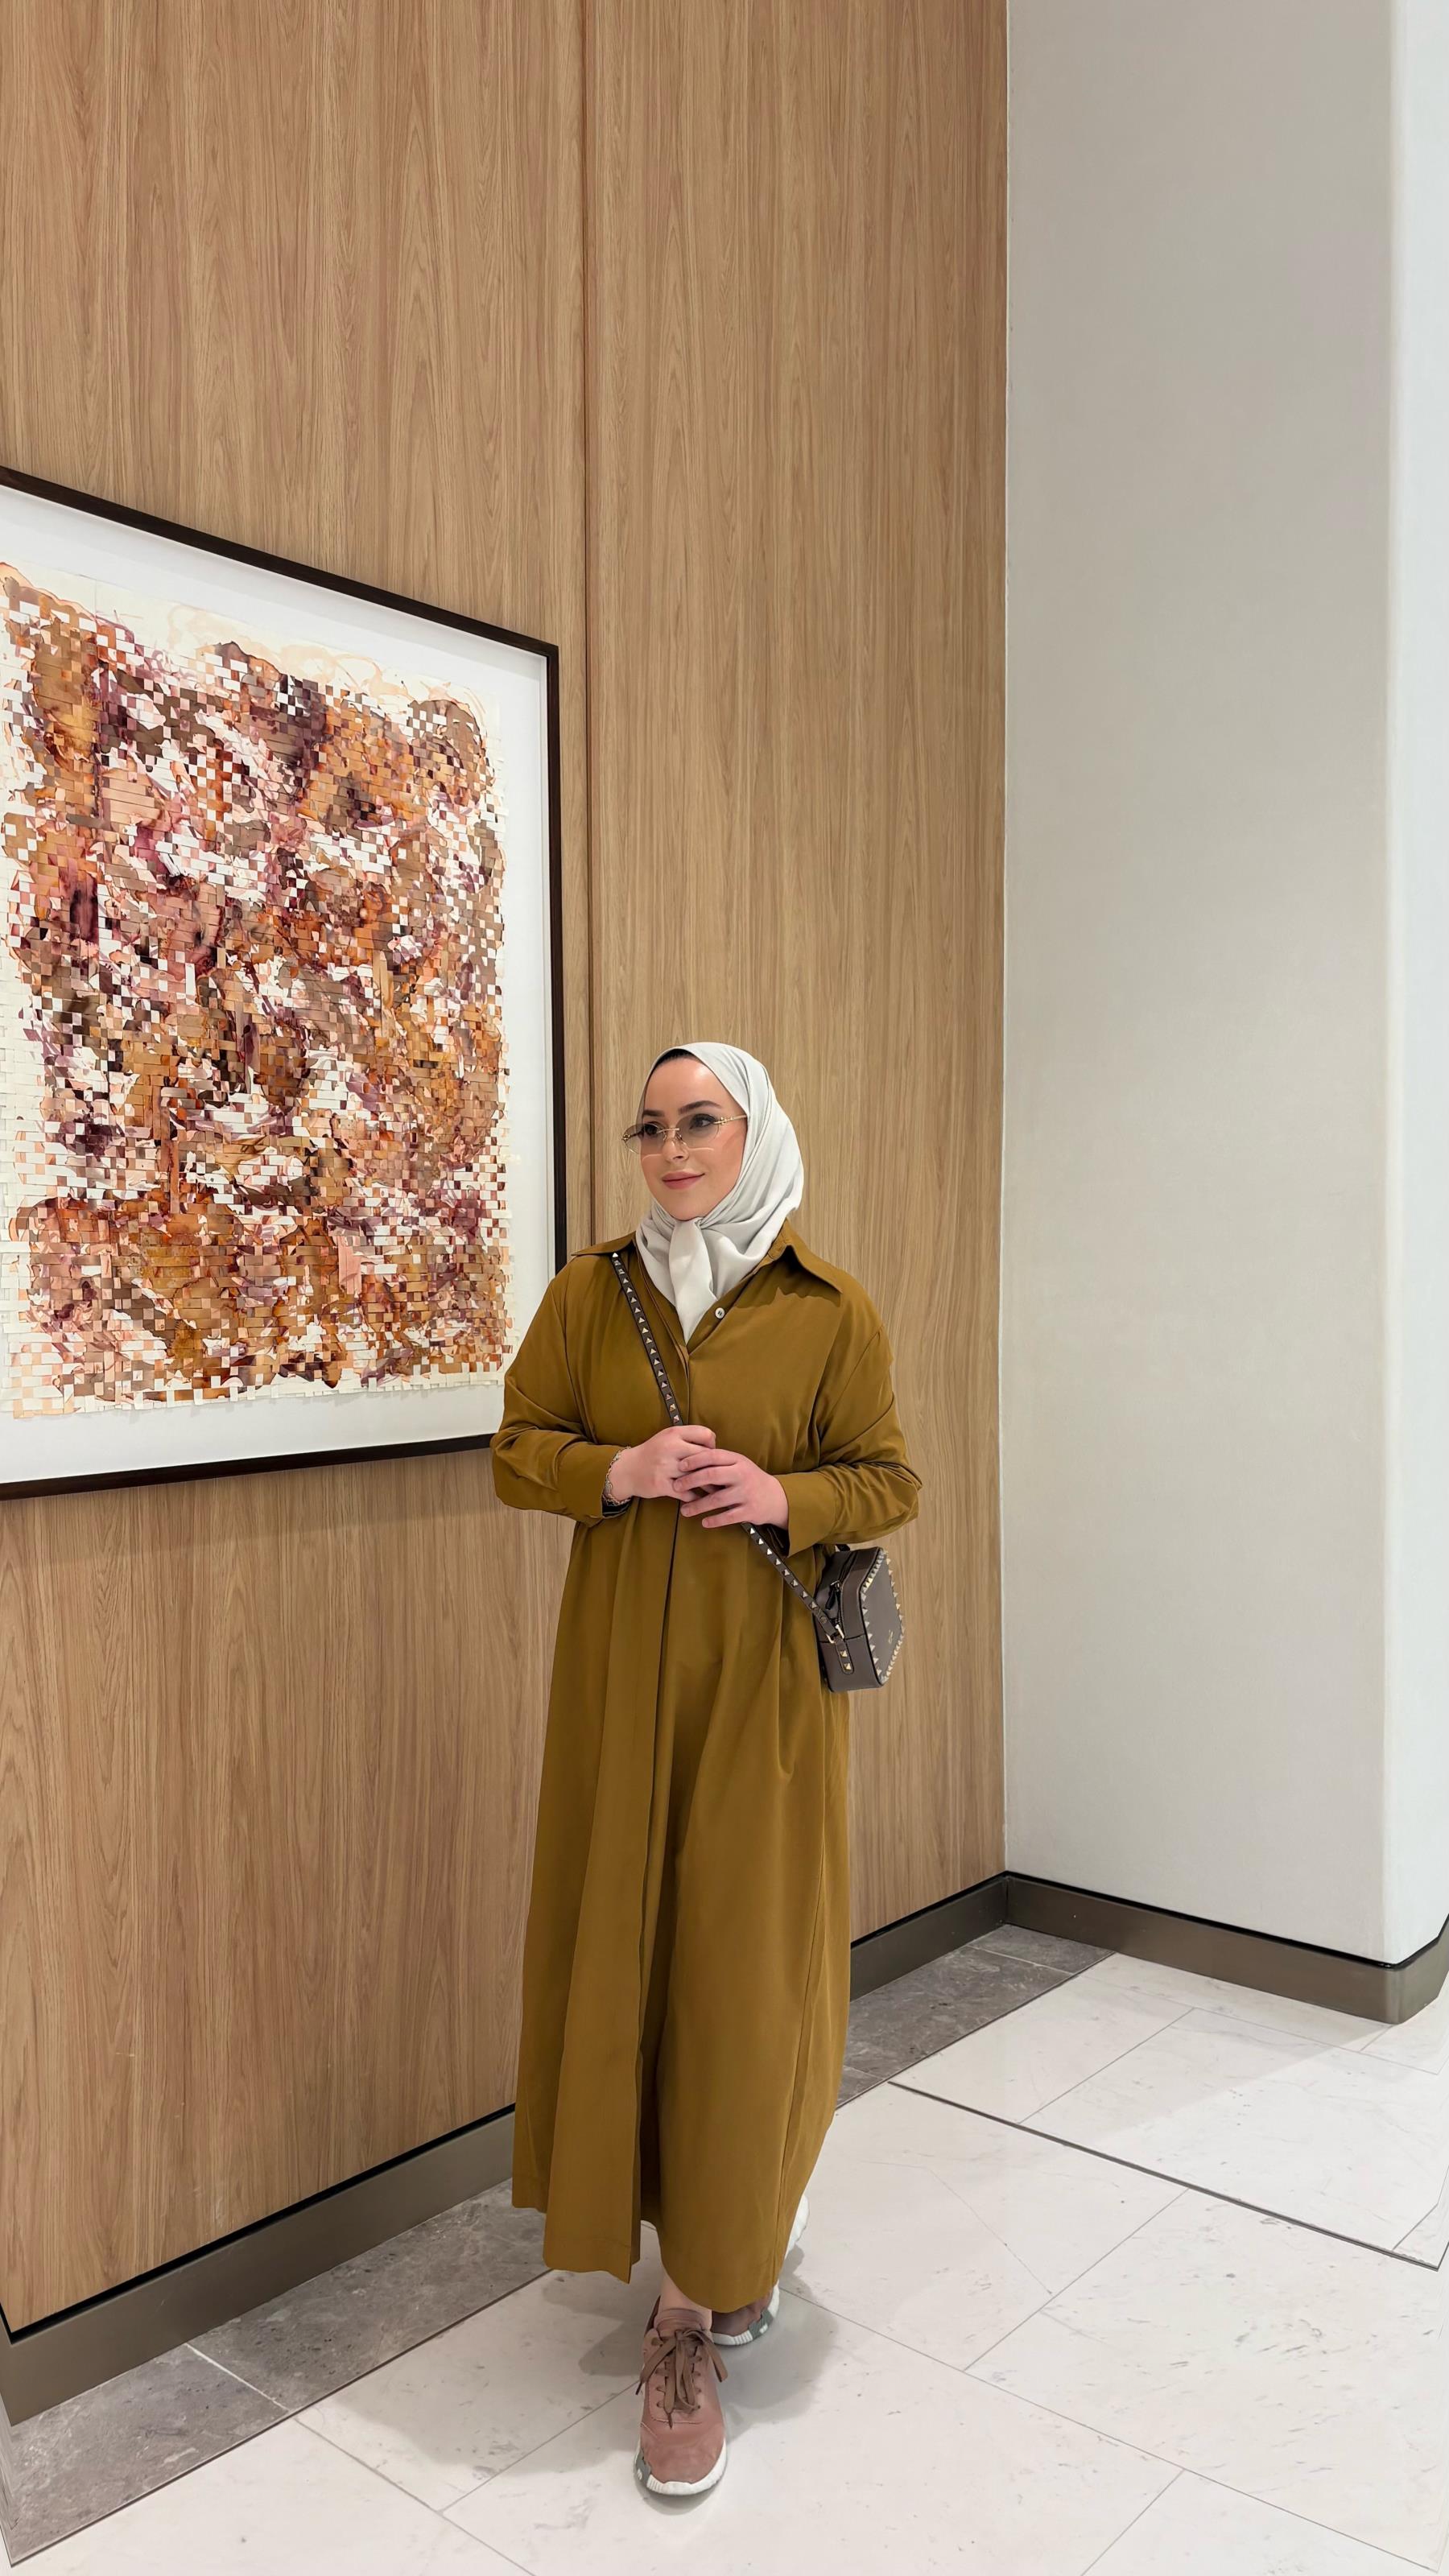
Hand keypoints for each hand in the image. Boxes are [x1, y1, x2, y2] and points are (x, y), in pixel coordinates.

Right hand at [608, 1424, 716, 1501]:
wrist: (627, 1469)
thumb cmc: (654, 1453)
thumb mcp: (668, 1437)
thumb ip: (689, 1438)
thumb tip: (715, 1447)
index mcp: (674, 1433)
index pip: (705, 1434)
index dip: (713, 1445)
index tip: (711, 1455)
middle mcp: (670, 1448)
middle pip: (703, 1456)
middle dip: (714, 1467)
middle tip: (722, 1476)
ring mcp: (664, 1466)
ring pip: (696, 1476)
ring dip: (709, 1485)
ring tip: (718, 1490)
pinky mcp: (660, 1484)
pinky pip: (685, 1493)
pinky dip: (695, 1497)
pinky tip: (701, 1499)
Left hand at [674, 1447, 788, 1533]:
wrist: (775, 1497)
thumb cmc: (749, 1479)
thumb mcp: (738, 1464)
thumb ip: (719, 1462)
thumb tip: (689, 1459)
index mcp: (738, 1460)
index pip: (713, 1456)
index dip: (695, 1460)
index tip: (680, 1465)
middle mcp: (742, 1475)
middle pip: (712, 1476)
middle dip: (691, 1481)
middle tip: (676, 1486)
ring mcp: (746, 1493)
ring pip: (717, 1499)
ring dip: (698, 1506)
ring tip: (684, 1511)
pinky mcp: (749, 1511)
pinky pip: (728, 1517)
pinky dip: (715, 1520)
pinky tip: (704, 1522)